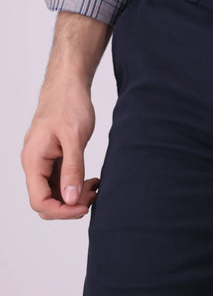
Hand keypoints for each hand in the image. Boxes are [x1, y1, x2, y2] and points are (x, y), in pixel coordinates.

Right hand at [20, 79, 99, 219]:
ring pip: (54, 193)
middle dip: (70, 205)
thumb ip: (72, 170)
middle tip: (93, 194)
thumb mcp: (74, 138)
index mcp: (33, 160)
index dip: (62, 211)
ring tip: (95, 186)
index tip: (84, 207)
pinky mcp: (53, 159)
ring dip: (74, 196)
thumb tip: (70, 200)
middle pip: (46, 201)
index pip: (40, 201)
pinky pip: (60, 181)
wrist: (67, 85)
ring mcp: (43, 162)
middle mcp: (34, 164)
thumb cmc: (68, 104)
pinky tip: (92, 180)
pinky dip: (75, 185)